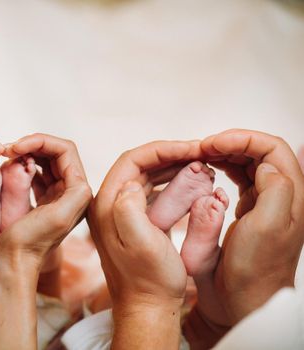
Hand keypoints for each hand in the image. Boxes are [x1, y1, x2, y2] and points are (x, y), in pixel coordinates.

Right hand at [0, 133, 91, 264]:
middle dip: (33, 145)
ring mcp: (58, 195)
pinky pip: (37, 172)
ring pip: (46, 160)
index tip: (15, 148)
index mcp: (79, 193)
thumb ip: (76, 194)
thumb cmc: (30, 243)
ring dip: (27, 153)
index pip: (65, 150)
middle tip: (8, 149)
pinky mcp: (44, 200)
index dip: (40, 141)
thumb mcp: (58, 218)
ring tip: (7, 157)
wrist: (14, 264)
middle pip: (56, 152)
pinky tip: (9, 167)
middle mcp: (73, 192)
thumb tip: (81, 178)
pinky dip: (23, 164)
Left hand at [89, 141, 202, 348]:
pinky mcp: (133, 222)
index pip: (131, 161)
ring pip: (146, 177)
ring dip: (171, 168)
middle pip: (138, 165)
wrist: (147, 308)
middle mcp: (108, 206)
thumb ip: (129, 210)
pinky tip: (190, 184)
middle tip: (200, 154)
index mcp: (106, 206)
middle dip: (169, 156)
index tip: (191, 148)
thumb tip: (130, 184)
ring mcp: (120, 214)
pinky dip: (171, 184)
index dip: (162, 150)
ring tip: (199, 166)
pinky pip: (152, 192)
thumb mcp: (141, 245)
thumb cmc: (148, 281)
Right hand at [184, 129, 303, 347]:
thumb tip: (266, 164)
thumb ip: (275, 189)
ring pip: (250, 164)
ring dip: (226, 154)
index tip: (213, 144)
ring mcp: (267, 203)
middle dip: (232, 143)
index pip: (272, 148)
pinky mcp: (251, 211)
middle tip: (203, 148)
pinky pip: (240, 179)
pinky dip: (224, 169)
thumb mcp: (267, 226)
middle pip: (261, 152)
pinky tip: (210, 170)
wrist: (243, 298)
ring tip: (202, 156)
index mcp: (291, 195)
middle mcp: (283, 196)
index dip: (242, 139)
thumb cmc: (253, 269)